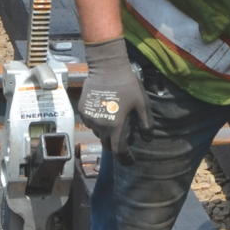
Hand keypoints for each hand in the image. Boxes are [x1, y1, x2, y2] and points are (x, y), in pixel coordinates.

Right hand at [79, 37, 146, 165]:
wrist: (106, 68)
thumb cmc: (128, 85)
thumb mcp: (142, 104)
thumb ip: (145, 123)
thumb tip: (147, 139)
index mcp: (115, 126)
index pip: (119, 151)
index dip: (125, 159)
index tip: (131, 161)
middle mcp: (99, 126)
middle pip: (107, 145)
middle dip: (117, 147)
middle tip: (126, 142)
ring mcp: (88, 119)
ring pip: (98, 134)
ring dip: (107, 134)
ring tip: (117, 124)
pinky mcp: (82, 111)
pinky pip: (91, 124)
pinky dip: (100, 124)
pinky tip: (107, 113)